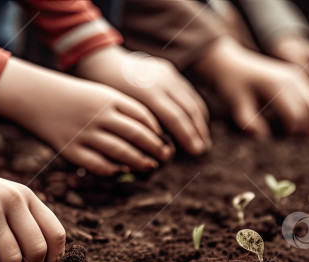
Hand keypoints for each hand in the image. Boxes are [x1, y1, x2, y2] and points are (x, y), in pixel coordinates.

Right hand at [0, 58, 171, 174]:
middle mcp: (98, 116)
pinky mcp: (71, 150)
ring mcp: (85, 133)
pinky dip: (113, 169)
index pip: (142, 116)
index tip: (163, 139)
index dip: (156, 130)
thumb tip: (148, 133)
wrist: (33, 96)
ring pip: (121, 151)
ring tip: (150, 165)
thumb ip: (121, 110)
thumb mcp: (98, 93)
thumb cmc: (71, 97)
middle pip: (136, 135)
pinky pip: (98, 164)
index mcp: (108, 98)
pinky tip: (121, 169)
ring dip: (139, 161)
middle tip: (165, 157)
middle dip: (154, 148)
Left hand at [75, 46, 210, 154]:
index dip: (187, 135)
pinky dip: (196, 108)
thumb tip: (160, 148)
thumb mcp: (119, 111)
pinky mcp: (169, 70)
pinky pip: (187, 92)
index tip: (196, 152)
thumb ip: (139, 127)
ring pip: (190, 99)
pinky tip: (199, 122)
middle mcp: (160, 80)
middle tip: (202, 150)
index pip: (174, 117)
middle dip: (197, 131)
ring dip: (200, 121)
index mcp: (146, 91)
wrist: (103, 63)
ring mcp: (166, 74)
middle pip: (186, 109)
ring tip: (204, 140)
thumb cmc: (106, 95)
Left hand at [195, 37, 308, 139]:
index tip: (289, 149)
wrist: (231, 63)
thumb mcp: (237, 106)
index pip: (295, 115)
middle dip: (308, 130)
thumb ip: (250, 123)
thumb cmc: (232, 86)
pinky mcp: (296, 75)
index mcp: (276, 85)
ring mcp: (295, 74)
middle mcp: (290, 78)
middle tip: (306, 151)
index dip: (294, 134)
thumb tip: (265, 140)